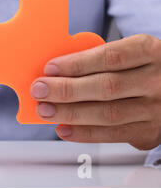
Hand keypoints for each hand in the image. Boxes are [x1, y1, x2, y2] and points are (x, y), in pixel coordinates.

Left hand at [31, 34, 160, 149]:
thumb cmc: (139, 67)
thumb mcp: (129, 53)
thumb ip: (99, 59)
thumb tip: (55, 72)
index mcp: (149, 51)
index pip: (110, 57)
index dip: (77, 63)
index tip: (50, 68)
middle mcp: (156, 80)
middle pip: (106, 87)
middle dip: (66, 90)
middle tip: (39, 90)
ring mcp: (156, 109)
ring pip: (108, 114)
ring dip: (70, 113)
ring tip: (45, 110)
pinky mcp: (149, 132)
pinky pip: (112, 135)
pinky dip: (84, 133)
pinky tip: (63, 128)